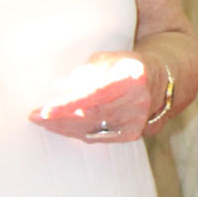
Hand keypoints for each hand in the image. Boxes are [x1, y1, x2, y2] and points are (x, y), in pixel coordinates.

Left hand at [29, 53, 159, 143]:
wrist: (163, 84)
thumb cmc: (128, 66)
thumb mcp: (109, 59)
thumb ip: (85, 72)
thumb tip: (59, 87)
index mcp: (132, 78)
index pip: (95, 94)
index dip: (68, 103)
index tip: (44, 109)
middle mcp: (137, 103)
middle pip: (90, 115)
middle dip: (58, 118)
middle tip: (34, 116)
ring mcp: (136, 122)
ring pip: (91, 129)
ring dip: (64, 127)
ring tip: (43, 121)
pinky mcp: (132, 135)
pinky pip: (97, 137)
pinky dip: (77, 132)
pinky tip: (62, 127)